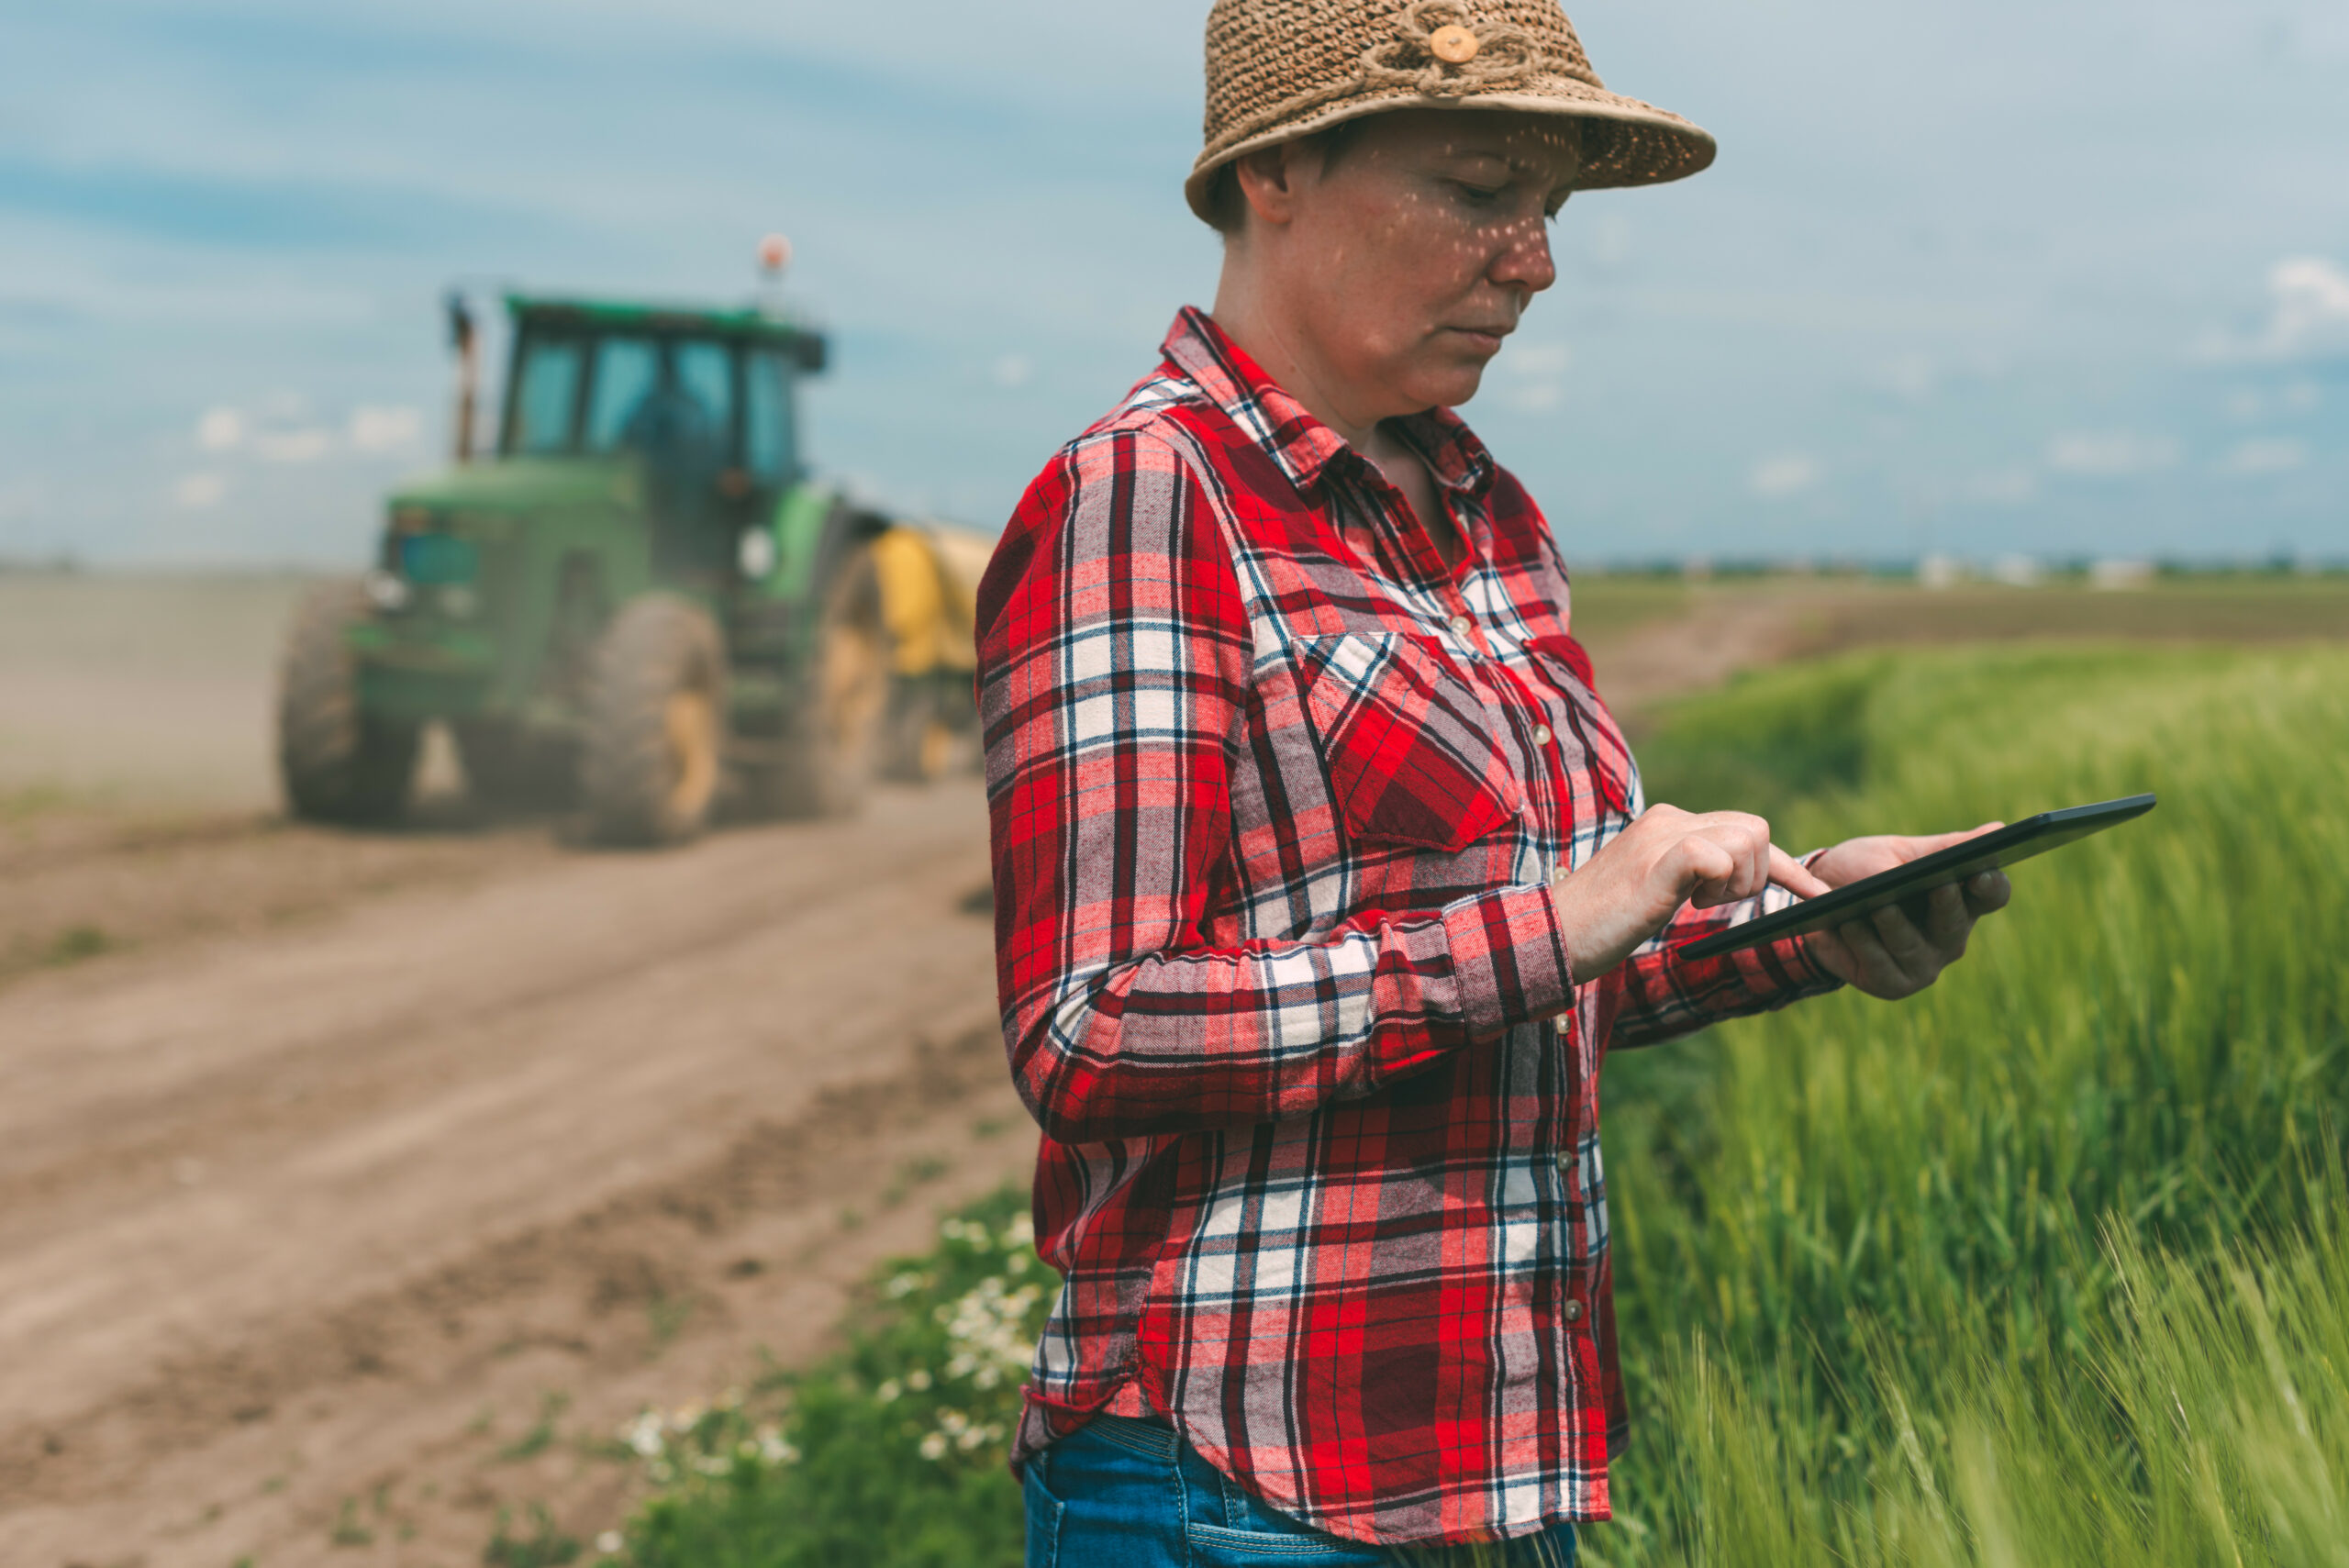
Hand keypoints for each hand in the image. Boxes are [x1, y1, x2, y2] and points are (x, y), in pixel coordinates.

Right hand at [1550, 804, 1829, 979]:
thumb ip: (1691, 874)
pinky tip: (1687, 903)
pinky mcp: (1659, 858)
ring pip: (1748, 839)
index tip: (1818, 894)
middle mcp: (1668, 820)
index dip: (1787, 866)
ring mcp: (1663, 836)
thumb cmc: (1599, 925)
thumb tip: (1732, 876)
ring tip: (1694, 905)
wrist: (1551, 936)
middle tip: (1713, 904)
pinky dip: (1720, 884)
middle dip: (1757, 875)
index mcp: (1667, 824)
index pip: (1743, 831)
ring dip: (1738, 883)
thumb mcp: (1655, 891)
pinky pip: (1719, 856)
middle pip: (1755, 829)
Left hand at [1801, 827, 2012, 998]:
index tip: (1980, 872)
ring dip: (1893, 924)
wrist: (1811, 898)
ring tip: (1878, 906)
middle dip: (1945, 904)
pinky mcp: (1892, 984)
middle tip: (1938, 885)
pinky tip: (1849, 924)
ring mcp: (1923, 964)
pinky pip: (1879, 964)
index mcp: (1961, 900)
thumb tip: (1997, 830)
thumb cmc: (1865, 871)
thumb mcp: (1900, 853)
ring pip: (1912, 945)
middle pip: (1955, 922)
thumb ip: (1943, 847)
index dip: (1991, 885)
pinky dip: (1863, 942)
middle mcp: (1949, 937)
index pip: (1992, 894)